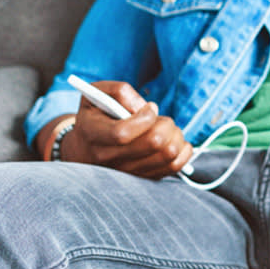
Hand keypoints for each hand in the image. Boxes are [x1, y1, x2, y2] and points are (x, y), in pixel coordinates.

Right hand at [57, 81, 193, 177]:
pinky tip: (172, 140)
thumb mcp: (97, 93)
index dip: (144, 118)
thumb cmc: (96, 115)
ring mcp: (126, 171)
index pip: (122, 133)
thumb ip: (119, 91)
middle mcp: (108, 157)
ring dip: (175, 135)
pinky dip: (182, 150)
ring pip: (168, 154)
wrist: (87, 146)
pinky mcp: (143, 177)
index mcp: (92, 133)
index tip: (150, 108)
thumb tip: (143, 106)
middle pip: (153, 143)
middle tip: (158, 119)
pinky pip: (175, 166)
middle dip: (165, 124)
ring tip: (164, 129)